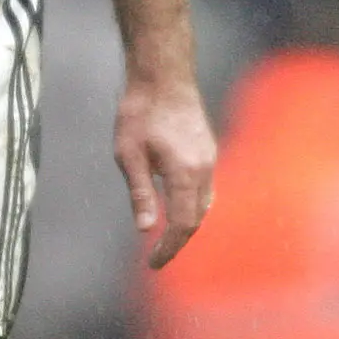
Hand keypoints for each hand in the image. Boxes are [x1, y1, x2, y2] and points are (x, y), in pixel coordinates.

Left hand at [115, 70, 215, 268]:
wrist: (163, 74)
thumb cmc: (140, 111)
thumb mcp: (129, 155)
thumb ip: (141, 194)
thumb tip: (146, 229)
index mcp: (185, 173)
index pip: (183, 224)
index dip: (169, 248)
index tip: (153, 264)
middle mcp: (204, 168)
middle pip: (196, 218)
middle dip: (178, 241)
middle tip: (156, 257)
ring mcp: (210, 158)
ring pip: (204, 204)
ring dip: (188, 224)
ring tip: (166, 239)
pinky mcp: (208, 150)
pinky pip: (206, 188)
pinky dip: (193, 206)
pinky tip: (178, 208)